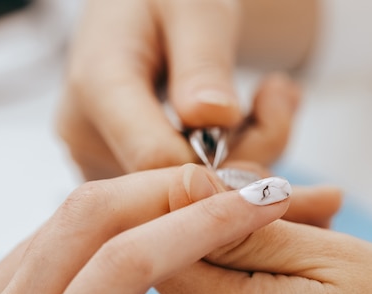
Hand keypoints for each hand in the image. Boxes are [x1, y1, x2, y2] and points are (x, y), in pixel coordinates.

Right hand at [57, 0, 302, 179]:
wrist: (138, 12)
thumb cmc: (165, 0)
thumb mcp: (192, 9)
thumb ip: (203, 61)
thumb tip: (216, 116)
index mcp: (97, 86)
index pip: (157, 159)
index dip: (223, 161)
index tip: (273, 116)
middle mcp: (89, 138)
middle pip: (181, 185)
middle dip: (251, 149)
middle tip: (281, 95)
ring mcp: (107, 162)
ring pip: (193, 196)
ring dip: (251, 152)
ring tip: (273, 95)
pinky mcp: (129, 178)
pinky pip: (191, 192)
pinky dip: (235, 160)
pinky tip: (252, 116)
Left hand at [158, 171, 371, 293]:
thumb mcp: (327, 253)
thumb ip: (246, 225)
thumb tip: (183, 186)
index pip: (163, 254)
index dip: (184, 206)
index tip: (225, 179)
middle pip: (194, 270)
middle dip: (235, 224)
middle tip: (304, 205)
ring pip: (220, 291)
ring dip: (258, 252)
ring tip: (322, 234)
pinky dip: (267, 285)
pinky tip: (313, 271)